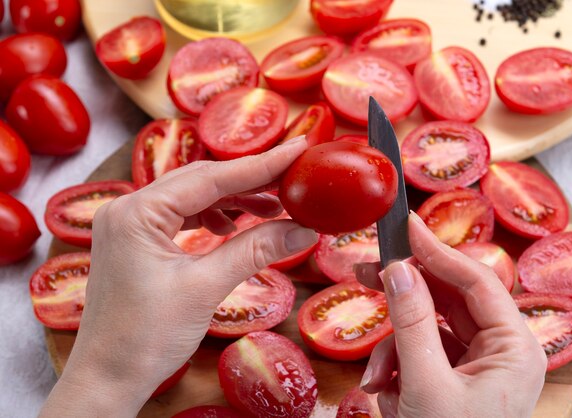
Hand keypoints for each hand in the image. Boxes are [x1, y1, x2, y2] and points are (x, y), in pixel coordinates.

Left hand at [40, 137, 318, 416]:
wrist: (109, 379)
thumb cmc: (146, 338)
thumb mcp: (206, 287)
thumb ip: (256, 250)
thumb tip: (305, 230)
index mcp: (137, 212)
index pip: (210, 178)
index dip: (259, 165)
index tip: (296, 149)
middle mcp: (128, 208)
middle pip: (201, 181)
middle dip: (249, 181)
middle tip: (291, 179)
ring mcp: (130, 224)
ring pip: (192, 197)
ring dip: (234, 200)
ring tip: (273, 208)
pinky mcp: (138, 241)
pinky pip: (182, 216)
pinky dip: (213, 217)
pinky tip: (235, 227)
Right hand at [355, 212, 546, 417]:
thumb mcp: (426, 385)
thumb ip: (411, 322)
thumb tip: (397, 268)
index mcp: (514, 346)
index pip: (476, 280)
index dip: (438, 250)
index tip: (405, 227)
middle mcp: (498, 349)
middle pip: (447, 298)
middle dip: (405, 295)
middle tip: (366, 267)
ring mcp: (473, 363)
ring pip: (426, 324)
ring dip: (393, 345)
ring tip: (379, 382)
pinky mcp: (451, 375)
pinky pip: (418, 350)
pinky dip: (396, 364)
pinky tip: (386, 394)